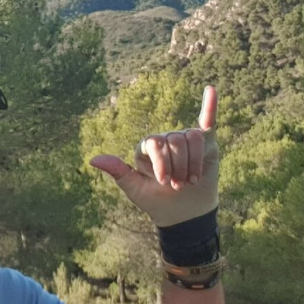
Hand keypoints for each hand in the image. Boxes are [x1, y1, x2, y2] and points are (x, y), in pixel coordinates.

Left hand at [90, 86, 217, 227]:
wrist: (183, 214)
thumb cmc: (156, 201)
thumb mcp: (135, 189)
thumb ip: (118, 173)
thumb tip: (92, 160)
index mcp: (147, 146)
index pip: (155, 142)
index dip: (162, 163)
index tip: (164, 183)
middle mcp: (166, 138)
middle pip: (176, 141)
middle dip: (179, 168)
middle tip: (178, 186)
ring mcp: (185, 140)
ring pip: (193, 138)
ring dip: (193, 164)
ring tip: (190, 180)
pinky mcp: (206, 143)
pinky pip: (208, 120)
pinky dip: (211, 106)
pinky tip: (211, 90)